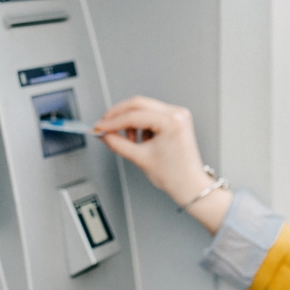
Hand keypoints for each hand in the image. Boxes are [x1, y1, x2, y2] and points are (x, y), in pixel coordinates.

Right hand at [94, 96, 231, 233]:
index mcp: (171, 121)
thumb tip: (104, 134)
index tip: (99, 127)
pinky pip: (152, 114)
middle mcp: (177, 113)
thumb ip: (117, 143)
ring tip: (129, 141)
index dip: (112, 121)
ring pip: (144, 108)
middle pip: (138, 104)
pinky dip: (141, 124)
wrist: (190, 185)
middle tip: (104, 126)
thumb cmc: (175, 175)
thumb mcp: (140, 158)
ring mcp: (178, 114)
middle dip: (118, 115)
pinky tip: (141, 139)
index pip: (134, 115)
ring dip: (130, 121)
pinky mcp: (176, 119)